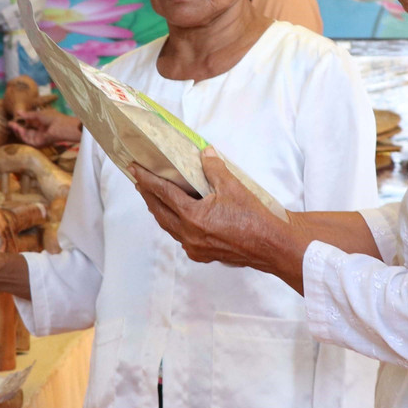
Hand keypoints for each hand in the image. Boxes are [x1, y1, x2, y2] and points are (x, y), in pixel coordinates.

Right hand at [9, 108, 81, 147]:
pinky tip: (19, 129)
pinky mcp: (38, 143)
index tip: (13, 119)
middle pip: (25, 131)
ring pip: (25, 136)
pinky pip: (28, 141)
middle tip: (10, 123)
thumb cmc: (54, 118)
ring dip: (18, 131)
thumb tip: (18, 112)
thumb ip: (28, 115)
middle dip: (17, 128)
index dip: (20, 122)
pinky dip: (23, 136)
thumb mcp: (38, 114)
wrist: (62, 126)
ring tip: (12, 125)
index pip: (28, 124)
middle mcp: (39, 132)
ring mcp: (39, 138)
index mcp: (41, 125)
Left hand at [132, 150, 299, 281]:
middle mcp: (189, 235)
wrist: (272, 245)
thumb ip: (214, 168)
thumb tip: (205, 153)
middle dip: (148, 195)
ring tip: (153, 197)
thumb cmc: (254, 217)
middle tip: (139, 180)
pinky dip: (175, 224)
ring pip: (169, 226)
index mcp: (192, 217)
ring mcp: (195, 247)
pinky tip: (177, 217)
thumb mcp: (233, 186)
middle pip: (160, 212)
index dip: (147, 180)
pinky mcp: (203, 254)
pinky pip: (181, 237)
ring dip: (160, 210)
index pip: (163, 194)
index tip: (135, 169)